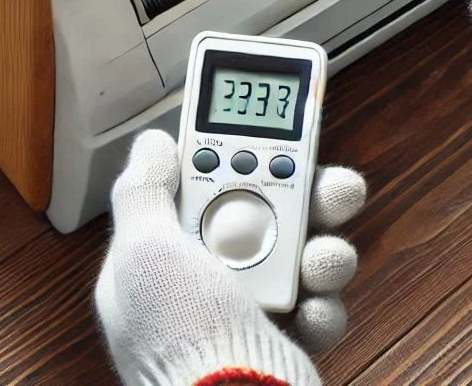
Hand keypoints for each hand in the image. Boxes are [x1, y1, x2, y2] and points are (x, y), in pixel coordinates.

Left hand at [96, 130, 365, 385]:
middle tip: (327, 181)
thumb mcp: (143, 255)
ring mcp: (248, 310)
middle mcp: (206, 279)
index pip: (200, 182)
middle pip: (264, 209)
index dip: (232, 151)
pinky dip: (326, 304)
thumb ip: (144, 192)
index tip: (265, 126)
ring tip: (323, 259)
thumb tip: (151, 144)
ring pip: (301, 250)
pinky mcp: (286, 339)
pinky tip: (315, 311)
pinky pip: (319, 302)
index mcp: (165, 254)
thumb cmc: (183, 345)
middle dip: (302, 191)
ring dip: (324, 247)